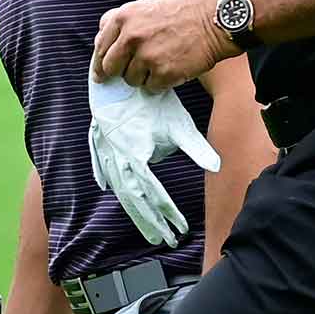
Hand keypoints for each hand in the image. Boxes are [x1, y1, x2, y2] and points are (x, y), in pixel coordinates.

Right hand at [87, 75, 220, 246]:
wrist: (124, 74)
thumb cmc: (153, 100)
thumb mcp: (178, 124)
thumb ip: (195, 147)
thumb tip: (216, 166)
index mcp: (136, 156)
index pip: (153, 195)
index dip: (166, 214)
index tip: (178, 230)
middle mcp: (119, 157)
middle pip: (134, 198)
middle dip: (149, 221)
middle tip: (163, 239)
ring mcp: (106, 148)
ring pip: (118, 184)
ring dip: (132, 206)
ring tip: (145, 224)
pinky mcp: (100, 136)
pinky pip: (98, 160)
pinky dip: (102, 173)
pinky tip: (106, 185)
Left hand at [92, 0, 236, 89]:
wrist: (215, 20)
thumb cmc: (183, 12)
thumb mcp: (146, 6)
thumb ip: (123, 22)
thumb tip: (103, 42)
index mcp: (124, 17)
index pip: (100, 46)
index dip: (100, 62)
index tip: (101, 74)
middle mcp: (131, 37)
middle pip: (110, 67)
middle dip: (118, 73)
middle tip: (128, 74)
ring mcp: (146, 56)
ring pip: (131, 80)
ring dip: (142, 77)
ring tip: (160, 64)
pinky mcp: (163, 73)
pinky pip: (151, 88)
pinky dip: (159, 84)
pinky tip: (171, 71)